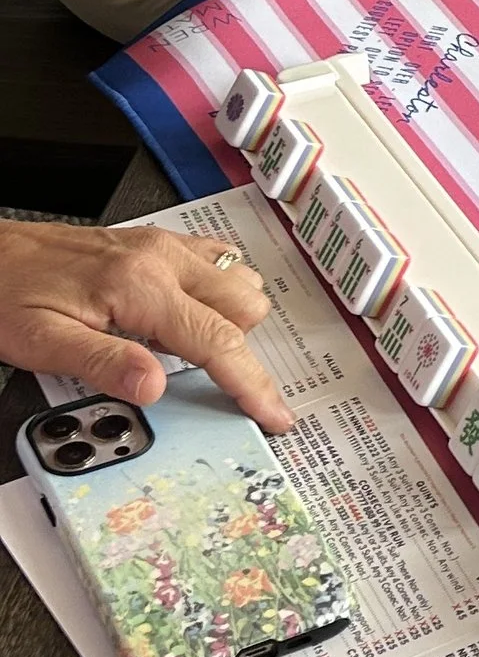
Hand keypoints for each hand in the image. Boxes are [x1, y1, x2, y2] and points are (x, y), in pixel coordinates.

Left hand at [0, 219, 290, 429]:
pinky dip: (221, 293)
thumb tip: (155, 389)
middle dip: (240, 353)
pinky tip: (188, 315)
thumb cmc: (7, 294)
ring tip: (185, 349)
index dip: (252, 384)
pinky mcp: (158, 242)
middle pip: (246, 308)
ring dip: (231, 321)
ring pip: (241, 281)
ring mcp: (164, 245)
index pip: (218, 341)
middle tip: (211, 385)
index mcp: (139, 285)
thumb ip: (102, 364)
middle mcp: (162, 257)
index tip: (273, 414)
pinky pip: (220, 261)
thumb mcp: (40, 343)